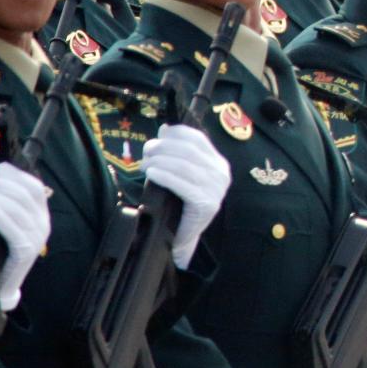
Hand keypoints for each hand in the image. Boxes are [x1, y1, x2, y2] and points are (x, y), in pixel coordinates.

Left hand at [0, 163, 49, 311]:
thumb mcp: (3, 220)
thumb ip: (5, 198)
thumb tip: (2, 168)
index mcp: (41, 216)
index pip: (34, 186)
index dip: (14, 175)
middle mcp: (43, 225)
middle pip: (23, 193)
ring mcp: (37, 238)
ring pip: (17, 207)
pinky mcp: (26, 251)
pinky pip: (13, 227)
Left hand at [141, 123, 231, 269]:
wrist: (182, 238)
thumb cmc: (178, 204)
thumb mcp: (180, 174)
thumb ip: (176, 153)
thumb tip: (165, 129)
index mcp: (218, 163)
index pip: (198, 139)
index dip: (176, 133)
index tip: (158, 137)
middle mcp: (222, 174)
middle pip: (189, 150)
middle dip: (163, 147)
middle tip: (145, 152)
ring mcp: (217, 190)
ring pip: (184, 165)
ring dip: (160, 161)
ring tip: (144, 164)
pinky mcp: (207, 204)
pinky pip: (183, 184)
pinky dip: (165, 176)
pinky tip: (152, 174)